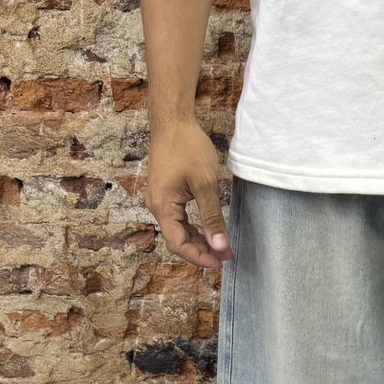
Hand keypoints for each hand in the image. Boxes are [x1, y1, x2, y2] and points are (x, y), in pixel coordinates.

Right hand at [145, 118, 232, 268]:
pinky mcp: (166, 194)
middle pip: (178, 240)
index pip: (178, 244)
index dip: (199, 257)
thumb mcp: (205, 183)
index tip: (220, 262)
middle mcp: (157, 206)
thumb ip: (211, 216)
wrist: (173, 121)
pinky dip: (195, 227)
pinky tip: (210, 229)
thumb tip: (219, 245)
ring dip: (200, 240)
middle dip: (202, 250)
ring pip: (179, 230)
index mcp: (162, 206)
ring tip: (222, 245)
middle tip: (227, 254)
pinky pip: (179, 218)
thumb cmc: (187, 147)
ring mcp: (160, 200)